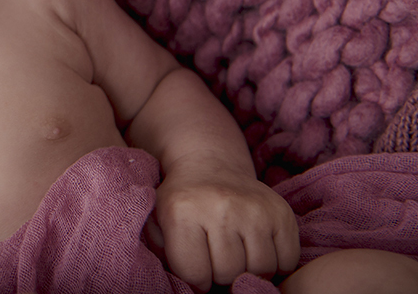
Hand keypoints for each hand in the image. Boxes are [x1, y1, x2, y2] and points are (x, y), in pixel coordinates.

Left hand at [147, 164, 299, 290]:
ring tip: (236, 255)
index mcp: (183, 210)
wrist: (210, 165)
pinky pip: (287, 261)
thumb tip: (190, 286)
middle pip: (229, 273)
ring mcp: (255, 209)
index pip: (195, 274)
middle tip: (216, 259)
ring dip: (248, 271)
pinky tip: (256, 249)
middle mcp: (221, 207)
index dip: (195, 279)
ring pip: (260, 270)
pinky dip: (275, 264)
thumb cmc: (183, 202)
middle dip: (220, 274)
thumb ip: (164, 253)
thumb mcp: (158, 222)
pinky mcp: (281, 212)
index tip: (196, 268)